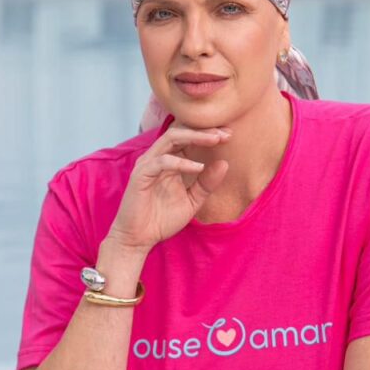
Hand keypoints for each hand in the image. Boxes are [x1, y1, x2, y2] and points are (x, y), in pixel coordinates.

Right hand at [108, 121, 230, 250]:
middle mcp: (157, 157)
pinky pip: (162, 161)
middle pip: (181, 131)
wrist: (139, 239)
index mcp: (170, 160)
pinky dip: (181, 162)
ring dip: (195, 137)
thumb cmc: (162, 220)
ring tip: (215, 140)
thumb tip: (225, 163)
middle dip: (205, 130)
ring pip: (171, 138)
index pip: (189, 137)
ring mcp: (148, 164)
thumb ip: (206, 184)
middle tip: (226, 133)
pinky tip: (199, 167)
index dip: (209, 133)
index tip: (230, 135)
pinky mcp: (141, 175)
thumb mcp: (192, 201)